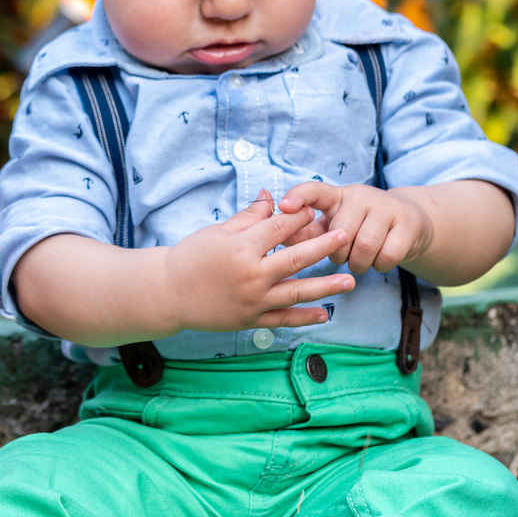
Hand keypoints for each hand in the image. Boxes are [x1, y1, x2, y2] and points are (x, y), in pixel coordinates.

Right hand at [165, 190, 352, 332]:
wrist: (168, 291)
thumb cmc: (190, 257)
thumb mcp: (217, 231)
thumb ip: (248, 217)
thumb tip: (271, 197)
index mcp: (242, 248)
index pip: (279, 229)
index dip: (299, 218)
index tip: (315, 212)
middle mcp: (251, 275)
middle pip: (296, 259)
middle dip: (323, 246)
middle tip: (344, 236)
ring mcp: (253, 300)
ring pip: (297, 292)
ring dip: (326, 286)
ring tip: (349, 280)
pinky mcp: (250, 319)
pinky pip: (283, 319)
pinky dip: (305, 317)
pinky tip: (325, 313)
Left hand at [279, 182, 432, 274]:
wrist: (408, 223)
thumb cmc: (359, 226)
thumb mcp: (332, 224)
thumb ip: (308, 231)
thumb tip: (281, 238)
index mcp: (337, 196)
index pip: (314, 190)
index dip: (298, 196)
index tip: (284, 206)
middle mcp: (361, 196)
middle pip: (340, 232)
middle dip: (337, 254)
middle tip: (342, 257)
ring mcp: (387, 207)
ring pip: (365, 246)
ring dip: (358, 263)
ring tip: (358, 262)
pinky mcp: (408, 224)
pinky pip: (388, 255)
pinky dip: (380, 265)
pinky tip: (378, 261)